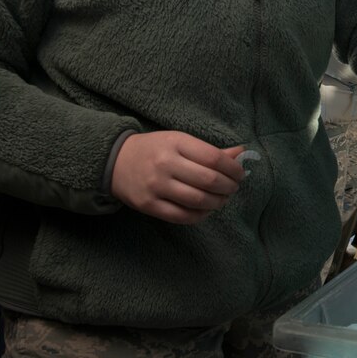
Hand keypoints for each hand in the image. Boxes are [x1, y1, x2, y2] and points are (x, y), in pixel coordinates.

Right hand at [111, 130, 251, 224]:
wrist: (115, 161)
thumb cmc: (155, 149)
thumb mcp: (180, 141)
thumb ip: (210, 150)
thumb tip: (241, 153)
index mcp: (176, 143)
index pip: (213, 158)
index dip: (233, 169)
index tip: (240, 174)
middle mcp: (165, 164)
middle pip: (208, 180)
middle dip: (228, 187)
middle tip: (233, 188)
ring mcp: (156, 186)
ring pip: (197, 200)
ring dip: (217, 202)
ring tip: (222, 199)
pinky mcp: (148, 205)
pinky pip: (182, 216)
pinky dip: (200, 215)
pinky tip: (206, 210)